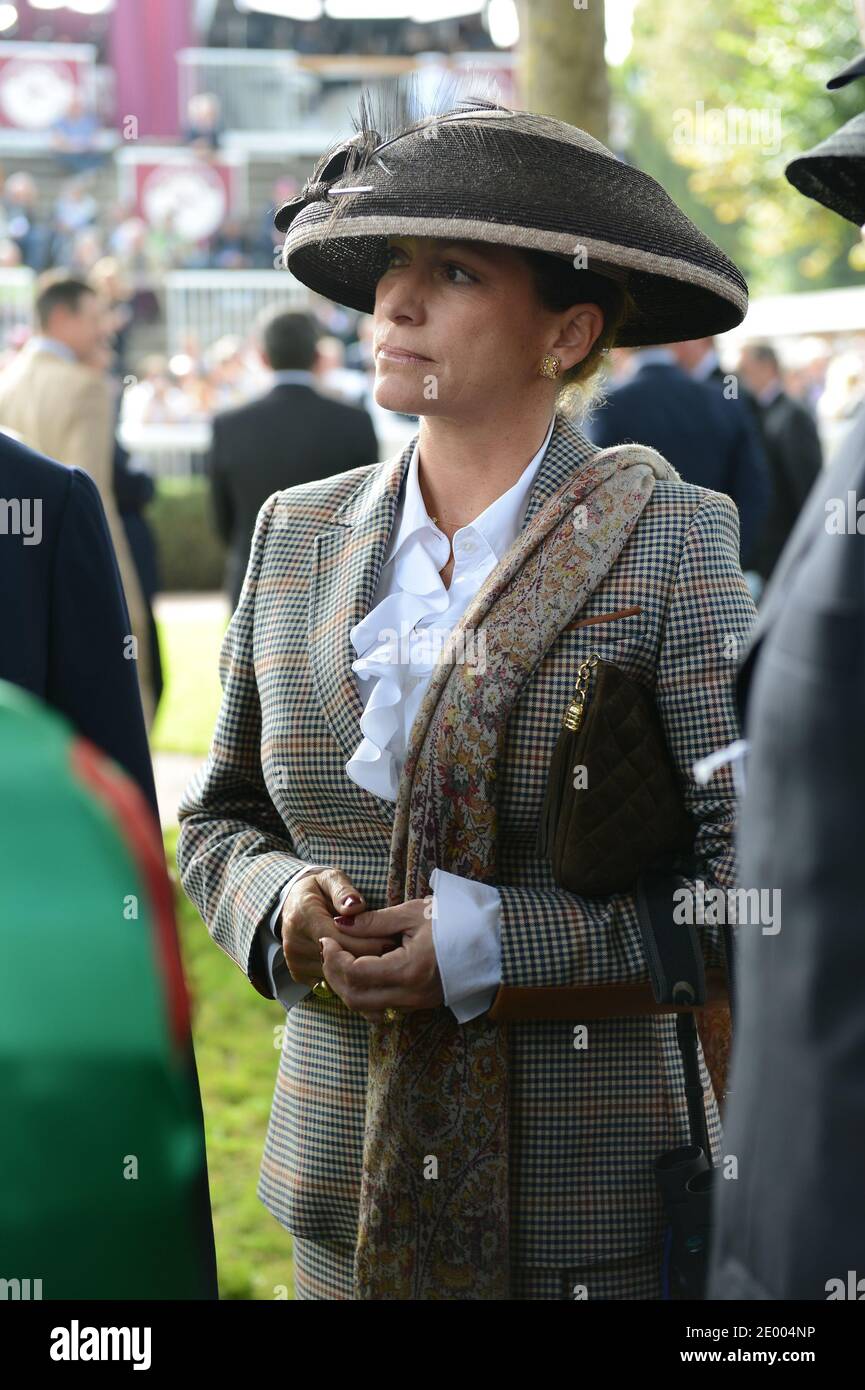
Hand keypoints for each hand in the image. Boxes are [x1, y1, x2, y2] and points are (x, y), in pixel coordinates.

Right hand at [280, 868, 397, 988]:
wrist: (291, 903)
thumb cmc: (317, 889)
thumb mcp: (330, 879)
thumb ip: (343, 891)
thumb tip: (355, 906)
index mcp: (303, 918)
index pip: (343, 939)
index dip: (371, 941)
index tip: (393, 939)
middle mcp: (295, 944)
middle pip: (342, 960)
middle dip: (371, 957)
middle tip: (395, 953)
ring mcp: (295, 962)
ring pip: (338, 976)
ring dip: (362, 970)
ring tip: (383, 960)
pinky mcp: (298, 975)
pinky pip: (331, 983)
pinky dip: (349, 978)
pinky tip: (363, 968)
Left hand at [320, 896, 443, 1023]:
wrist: (493, 942)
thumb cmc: (455, 921)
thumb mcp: (413, 914)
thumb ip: (373, 921)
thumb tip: (340, 923)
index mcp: (408, 970)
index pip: (355, 974)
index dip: (334, 958)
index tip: (329, 939)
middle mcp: (410, 995)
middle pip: (354, 998)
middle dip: (334, 975)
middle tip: (330, 950)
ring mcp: (416, 1003)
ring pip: (365, 1008)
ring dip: (346, 987)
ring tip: (342, 959)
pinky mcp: (419, 1004)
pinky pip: (381, 1006)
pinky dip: (363, 992)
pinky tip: (362, 970)